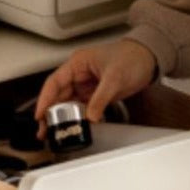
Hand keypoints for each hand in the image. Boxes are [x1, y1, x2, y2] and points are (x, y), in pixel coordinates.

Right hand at [34, 39, 157, 126]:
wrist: (149, 59)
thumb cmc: (132, 57)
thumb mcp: (115, 77)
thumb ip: (101, 98)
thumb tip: (90, 116)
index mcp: (78, 63)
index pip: (54, 82)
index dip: (45, 99)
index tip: (40, 114)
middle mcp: (79, 74)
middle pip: (59, 95)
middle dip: (50, 113)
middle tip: (45, 130)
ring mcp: (87, 85)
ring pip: (69, 103)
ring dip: (62, 118)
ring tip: (56, 133)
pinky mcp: (95, 94)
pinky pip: (81, 107)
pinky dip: (77, 118)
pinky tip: (74, 127)